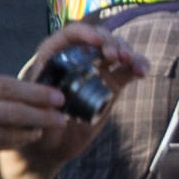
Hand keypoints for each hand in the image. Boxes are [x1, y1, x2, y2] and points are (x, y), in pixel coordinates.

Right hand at [0, 64, 77, 176]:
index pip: (4, 84)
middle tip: (64, 112)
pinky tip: (21, 140)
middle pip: (11, 108)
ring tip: (48, 127)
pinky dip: (9, 143)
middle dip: (42, 111)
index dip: (34, 90)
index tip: (55, 93)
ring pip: (5, 130)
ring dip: (30, 130)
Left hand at [16, 23, 146, 170]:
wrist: (51, 145)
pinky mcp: (111, 84)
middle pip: (97, 39)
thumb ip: (43, 107)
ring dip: (126, 52)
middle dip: (109, 42)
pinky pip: (127, 70)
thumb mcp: (34, 115)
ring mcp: (96, 70)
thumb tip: (59, 100)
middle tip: (117, 56)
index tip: (98, 43)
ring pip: (115, 51)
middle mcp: (77, 59)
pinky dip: (137, 66)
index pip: (69, 36)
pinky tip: (143, 70)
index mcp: (53, 58)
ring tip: (133, 63)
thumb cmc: (36, 127)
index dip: (85, 34)